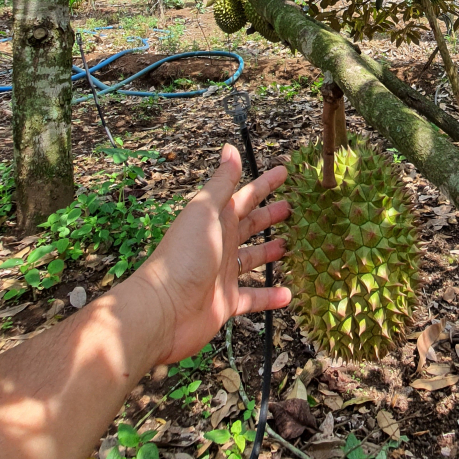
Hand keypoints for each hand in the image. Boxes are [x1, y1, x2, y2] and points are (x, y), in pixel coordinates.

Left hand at [133, 144, 290, 364]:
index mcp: (215, 220)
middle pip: (251, 225)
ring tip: (294, 246)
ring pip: (253, 258)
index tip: (285, 172)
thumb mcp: (203, 212)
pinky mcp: (226, 302)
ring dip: (272, 252)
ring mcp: (223, 273)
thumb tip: (229, 148)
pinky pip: (253, 298)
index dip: (265, 184)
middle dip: (271, 215)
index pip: (245, 196)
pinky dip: (270, 296)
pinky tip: (288, 295)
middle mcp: (220, 244)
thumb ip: (220, 183)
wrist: (163, 310)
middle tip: (294, 207)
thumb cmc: (183, 256)